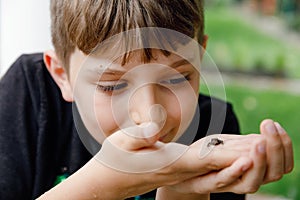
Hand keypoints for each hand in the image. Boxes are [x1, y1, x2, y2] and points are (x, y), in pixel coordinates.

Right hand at [92, 122, 261, 197]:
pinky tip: (239, 150)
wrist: (110, 180)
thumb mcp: (122, 142)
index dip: (229, 156)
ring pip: (219, 168)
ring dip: (240, 158)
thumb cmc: (115, 160)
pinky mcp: (182, 170)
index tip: (252, 151)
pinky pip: (211, 166)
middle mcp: (182, 171)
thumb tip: (154, 130)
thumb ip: (139, 135)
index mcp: (170, 163)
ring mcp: (183, 173)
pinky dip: (228, 158)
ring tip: (261, 143)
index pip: (204, 159)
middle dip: (245, 156)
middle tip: (268, 141)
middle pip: (219, 166)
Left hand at [159, 119, 293, 195]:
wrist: (181, 168)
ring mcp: (229, 183)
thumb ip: (246, 143)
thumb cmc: (207, 154)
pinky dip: (236, 171)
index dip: (284, 146)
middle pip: (273, 173)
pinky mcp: (210, 183)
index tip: (276, 126)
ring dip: (259, 162)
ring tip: (259, 143)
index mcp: (254, 168)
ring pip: (252, 182)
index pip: (282, 164)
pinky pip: (225, 180)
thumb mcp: (229, 145)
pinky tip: (243, 160)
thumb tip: (267, 135)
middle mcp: (246, 179)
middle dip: (275, 150)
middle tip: (269, 127)